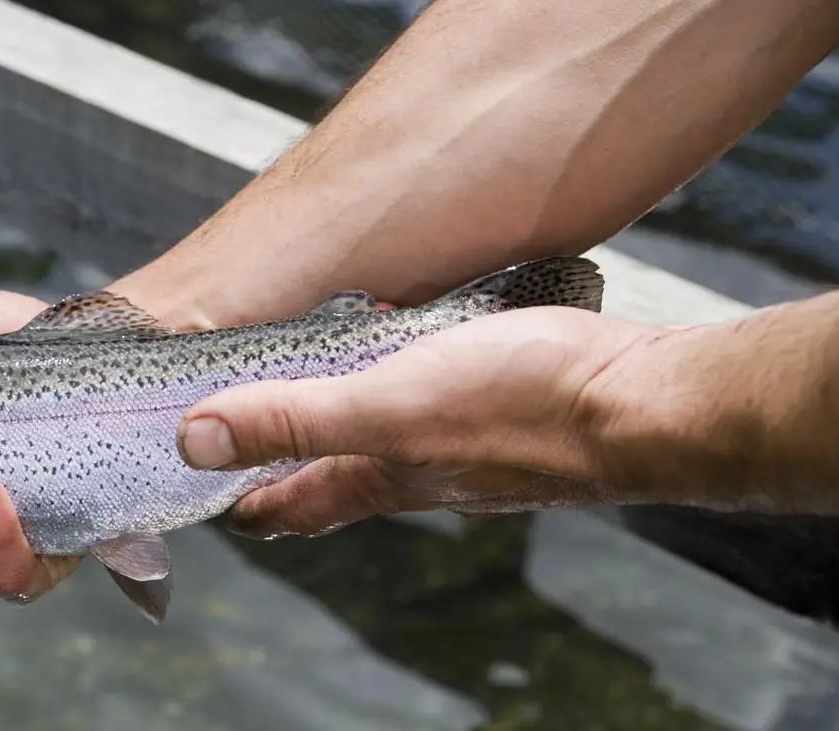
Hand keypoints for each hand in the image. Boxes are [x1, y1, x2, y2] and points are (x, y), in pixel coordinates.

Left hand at [173, 306, 667, 537]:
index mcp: (377, 478)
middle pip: (330, 471)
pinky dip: (397, 368)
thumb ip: (293, 421)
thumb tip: (196, 441)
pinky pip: (428, 386)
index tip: (203, 490)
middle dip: (281, 453)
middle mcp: (415, 467)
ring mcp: (460, 437)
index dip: (242, 502)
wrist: (642, 398)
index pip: (290, 506)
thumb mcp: (387, 409)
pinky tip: (400, 332)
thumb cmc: (523, 410)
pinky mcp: (498, 396)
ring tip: (307, 366)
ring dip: (338, 407)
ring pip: (381, 428)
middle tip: (239, 422)